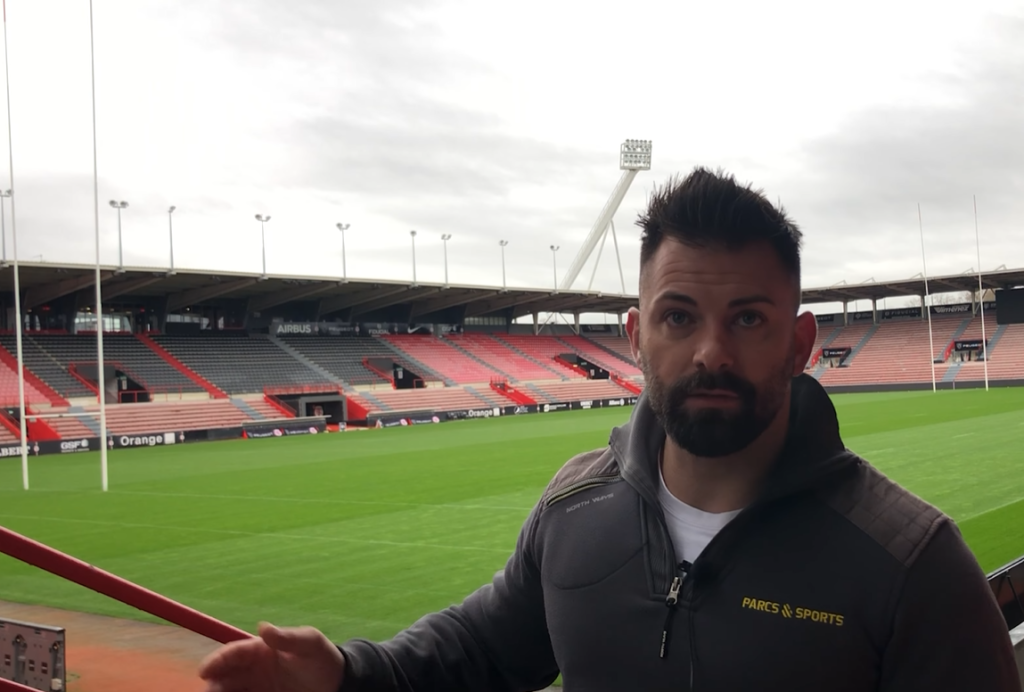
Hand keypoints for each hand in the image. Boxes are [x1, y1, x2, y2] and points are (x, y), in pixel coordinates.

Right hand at [199, 622, 345, 691]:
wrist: (337, 683)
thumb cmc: (322, 657)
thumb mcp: (309, 643)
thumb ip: (287, 637)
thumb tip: (262, 627)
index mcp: (259, 649)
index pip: (232, 653)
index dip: (216, 661)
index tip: (204, 671)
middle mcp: (252, 670)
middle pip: (223, 677)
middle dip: (213, 685)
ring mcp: (255, 688)